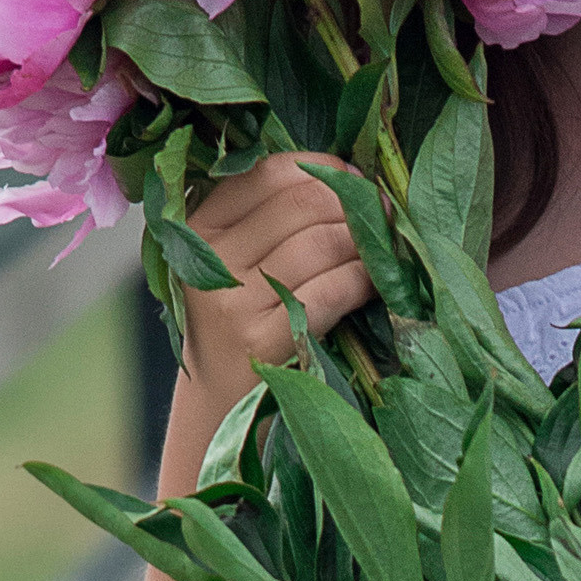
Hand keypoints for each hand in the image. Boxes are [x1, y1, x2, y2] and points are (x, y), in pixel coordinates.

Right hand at [176, 154, 373, 414]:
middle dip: (354, 204)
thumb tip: (352, 178)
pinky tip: (374, 284)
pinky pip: (330, 291)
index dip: (322, 169)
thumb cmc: (241, 325)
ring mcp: (231, 300)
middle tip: (384, 215)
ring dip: (365, 243)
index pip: (268, 174)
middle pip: (302, 204)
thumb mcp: (237, 263)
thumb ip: (273, 219)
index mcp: (196, 226)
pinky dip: (362, 280)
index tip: (355, 180)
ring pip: (321, 243)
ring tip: (383, 250)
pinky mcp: (260, 340)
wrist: (217, 411)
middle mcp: (207, 258)